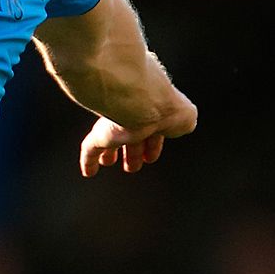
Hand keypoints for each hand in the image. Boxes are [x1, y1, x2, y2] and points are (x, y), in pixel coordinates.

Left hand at [78, 95, 196, 177]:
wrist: (144, 102)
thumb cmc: (165, 105)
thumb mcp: (187, 118)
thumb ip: (184, 124)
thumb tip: (182, 127)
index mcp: (155, 110)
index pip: (153, 129)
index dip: (152, 144)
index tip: (150, 156)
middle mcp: (133, 115)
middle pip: (130, 135)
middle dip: (131, 150)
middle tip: (131, 165)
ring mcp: (114, 124)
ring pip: (109, 140)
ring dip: (109, 154)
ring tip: (107, 162)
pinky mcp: (100, 134)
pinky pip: (90, 149)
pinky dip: (88, 161)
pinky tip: (88, 171)